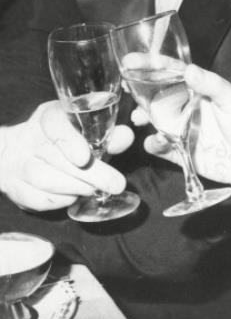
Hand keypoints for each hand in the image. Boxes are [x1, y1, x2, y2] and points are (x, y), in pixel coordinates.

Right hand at [0, 101, 133, 211]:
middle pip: (54, 157)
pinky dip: (59, 201)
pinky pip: (37, 199)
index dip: (69, 141)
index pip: (54, 124)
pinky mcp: (16, 188)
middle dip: (88, 174)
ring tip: (96, 190)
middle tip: (114, 184)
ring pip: (44, 180)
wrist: (18, 153)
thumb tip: (126, 137)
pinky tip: (74, 197)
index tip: (84, 158)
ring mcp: (19, 164)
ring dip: (75, 188)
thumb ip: (107, 134)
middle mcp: (29, 138)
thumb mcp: (84, 129)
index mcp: (48, 116)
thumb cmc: (63, 139)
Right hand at [144, 65, 230, 222]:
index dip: (151, 66)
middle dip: (140, 92)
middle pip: (157, 97)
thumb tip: (189, 70)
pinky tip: (156, 142)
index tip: (131, 60)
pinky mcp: (183, 153)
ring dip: (144, 117)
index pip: (172, 73)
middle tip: (127, 89)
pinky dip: (155, 145)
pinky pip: (162, 148)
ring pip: (156, 121)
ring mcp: (183, 130)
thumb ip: (211, 85)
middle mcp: (187, 108)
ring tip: (140, 118)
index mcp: (199, 90)